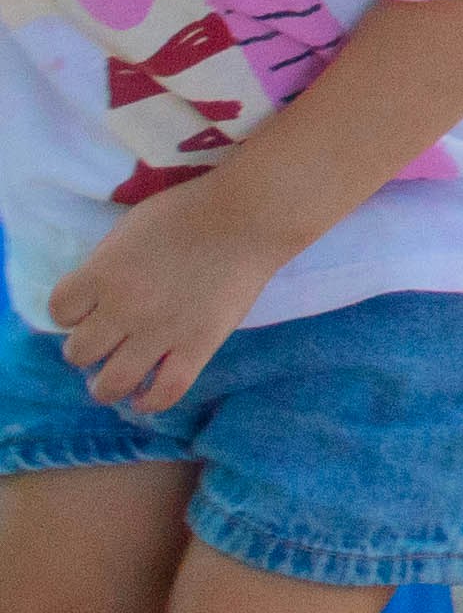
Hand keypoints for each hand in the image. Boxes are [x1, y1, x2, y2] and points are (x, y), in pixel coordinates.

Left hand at [49, 185, 291, 417]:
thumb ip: (106, 265)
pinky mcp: (198, 346)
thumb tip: (95, 297)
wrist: (251, 215)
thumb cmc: (191, 211)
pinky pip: (165, 392)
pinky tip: (144, 397)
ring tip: (116, 376)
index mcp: (103, 273)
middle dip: (87, 347)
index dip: (71, 311)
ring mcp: (161, 332)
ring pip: (111, 383)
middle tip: (105, 340)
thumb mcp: (130, 228)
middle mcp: (124, 308)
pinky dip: (149, 402)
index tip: (87, 308)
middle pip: (79, 352)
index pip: (60, 310)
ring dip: (106, 384)